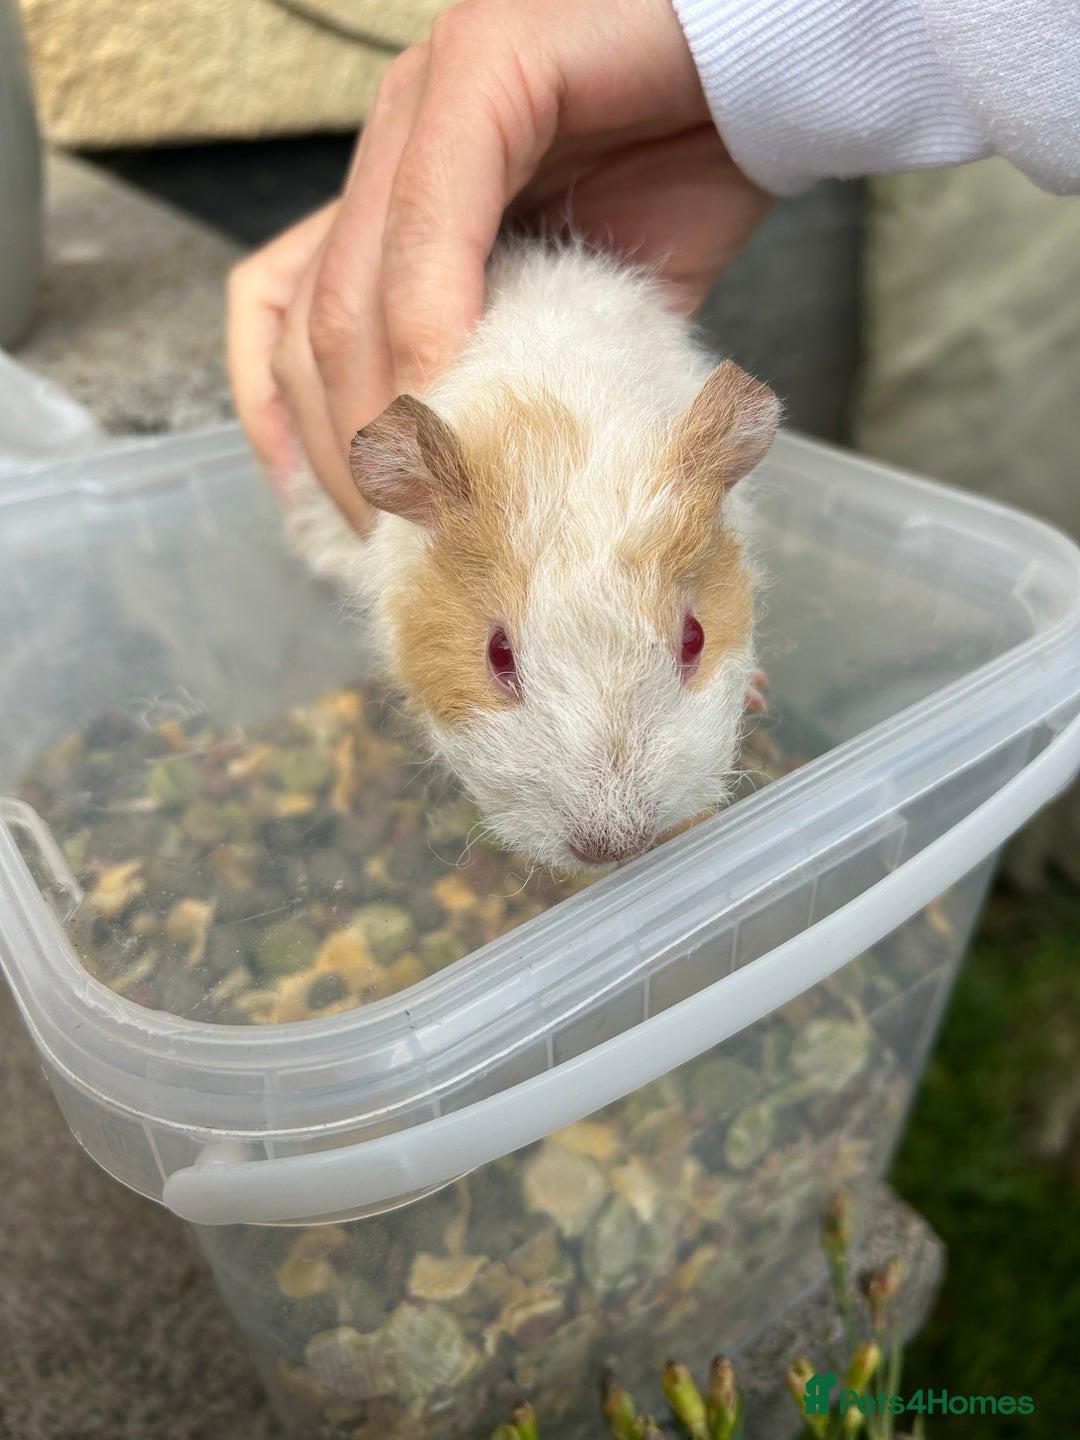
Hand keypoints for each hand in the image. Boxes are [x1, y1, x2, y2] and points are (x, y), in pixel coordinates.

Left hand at [227, 0, 770, 530]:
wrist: (771, 77)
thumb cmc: (684, 180)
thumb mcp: (575, 309)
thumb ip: (507, 371)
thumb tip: (473, 488)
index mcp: (391, 201)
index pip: (282, 319)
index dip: (288, 429)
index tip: (334, 521)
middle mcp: (387, 146)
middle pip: (307, 327)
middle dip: (341, 454)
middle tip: (397, 544)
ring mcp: (423, 100)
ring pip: (349, 289)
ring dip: (382, 417)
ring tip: (429, 502)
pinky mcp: (485, 64)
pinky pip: (431, 225)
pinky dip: (436, 332)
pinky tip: (464, 409)